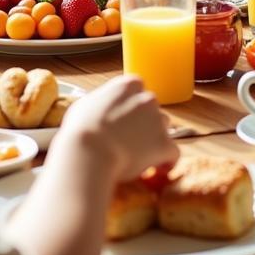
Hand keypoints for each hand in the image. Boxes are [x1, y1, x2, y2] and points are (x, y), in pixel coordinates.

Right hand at [55, 75, 178, 182]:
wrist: (88, 152)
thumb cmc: (80, 129)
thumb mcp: (85, 105)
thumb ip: (101, 102)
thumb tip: (100, 109)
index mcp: (129, 85)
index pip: (138, 92)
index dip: (131, 108)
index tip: (124, 121)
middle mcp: (147, 98)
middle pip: (152, 111)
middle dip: (144, 124)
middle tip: (129, 141)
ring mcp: (158, 120)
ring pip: (164, 130)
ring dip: (154, 141)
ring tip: (140, 157)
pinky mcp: (164, 143)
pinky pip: (173, 152)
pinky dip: (167, 161)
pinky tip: (158, 169)